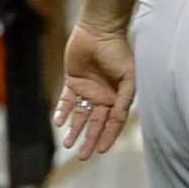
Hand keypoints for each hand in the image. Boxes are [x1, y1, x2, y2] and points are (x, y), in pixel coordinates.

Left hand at [54, 20, 134, 159]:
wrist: (100, 31)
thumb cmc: (118, 52)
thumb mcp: (128, 77)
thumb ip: (124, 99)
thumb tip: (120, 119)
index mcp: (118, 98)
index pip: (113, 123)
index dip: (108, 137)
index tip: (101, 151)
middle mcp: (103, 97)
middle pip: (95, 123)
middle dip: (89, 139)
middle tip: (83, 156)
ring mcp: (87, 90)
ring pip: (80, 115)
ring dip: (74, 130)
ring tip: (68, 144)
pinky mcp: (72, 81)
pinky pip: (66, 100)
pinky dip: (62, 111)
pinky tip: (59, 122)